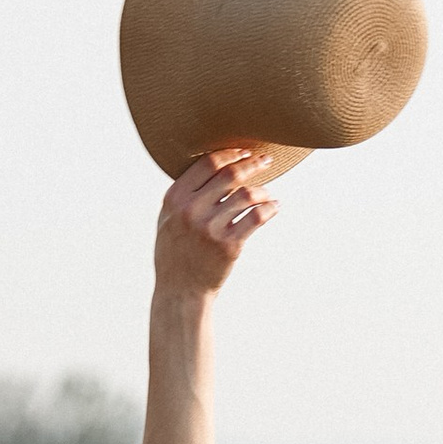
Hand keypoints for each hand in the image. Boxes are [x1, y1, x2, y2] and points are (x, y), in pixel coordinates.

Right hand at [154, 148, 277, 301]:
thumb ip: (184, 194)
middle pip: (230, 175)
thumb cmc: (175, 252)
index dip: (231, 154)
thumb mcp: (168, 219)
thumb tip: (213, 164)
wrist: (181, 291)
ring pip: (246, 195)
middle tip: (266, 161)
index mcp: (175, 199)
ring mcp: (210, 228)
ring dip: (262, 190)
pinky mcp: (228, 245)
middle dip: (252, 164)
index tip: (245, 153)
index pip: (208, 163)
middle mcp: (191, 210)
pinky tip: (274, 207)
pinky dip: (270, 208)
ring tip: (267, 194)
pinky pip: (256, 217)